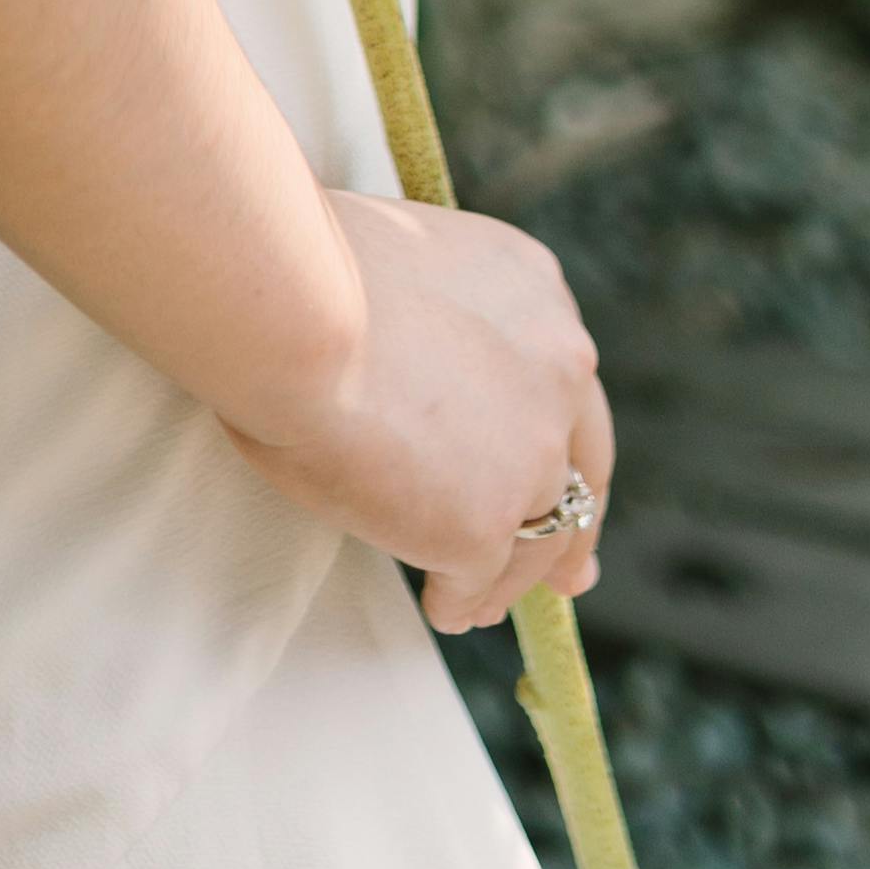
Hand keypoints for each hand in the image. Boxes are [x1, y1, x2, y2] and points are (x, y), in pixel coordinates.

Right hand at [220, 193, 613, 630]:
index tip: (554, 472)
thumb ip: (442, 315)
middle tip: (572, 574)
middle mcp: (559, 369)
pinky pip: (478, 580)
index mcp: (536, 290)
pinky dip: (459, 598)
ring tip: (483, 605)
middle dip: (573, 524)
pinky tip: (442, 609)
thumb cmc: (306, 268)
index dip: (557, 436)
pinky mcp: (485, 524)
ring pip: (539, 536)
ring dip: (512, 576)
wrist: (290, 308)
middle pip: (579, 464)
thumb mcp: (410, 260)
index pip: (566, 380)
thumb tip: (410, 357)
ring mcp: (530, 453)